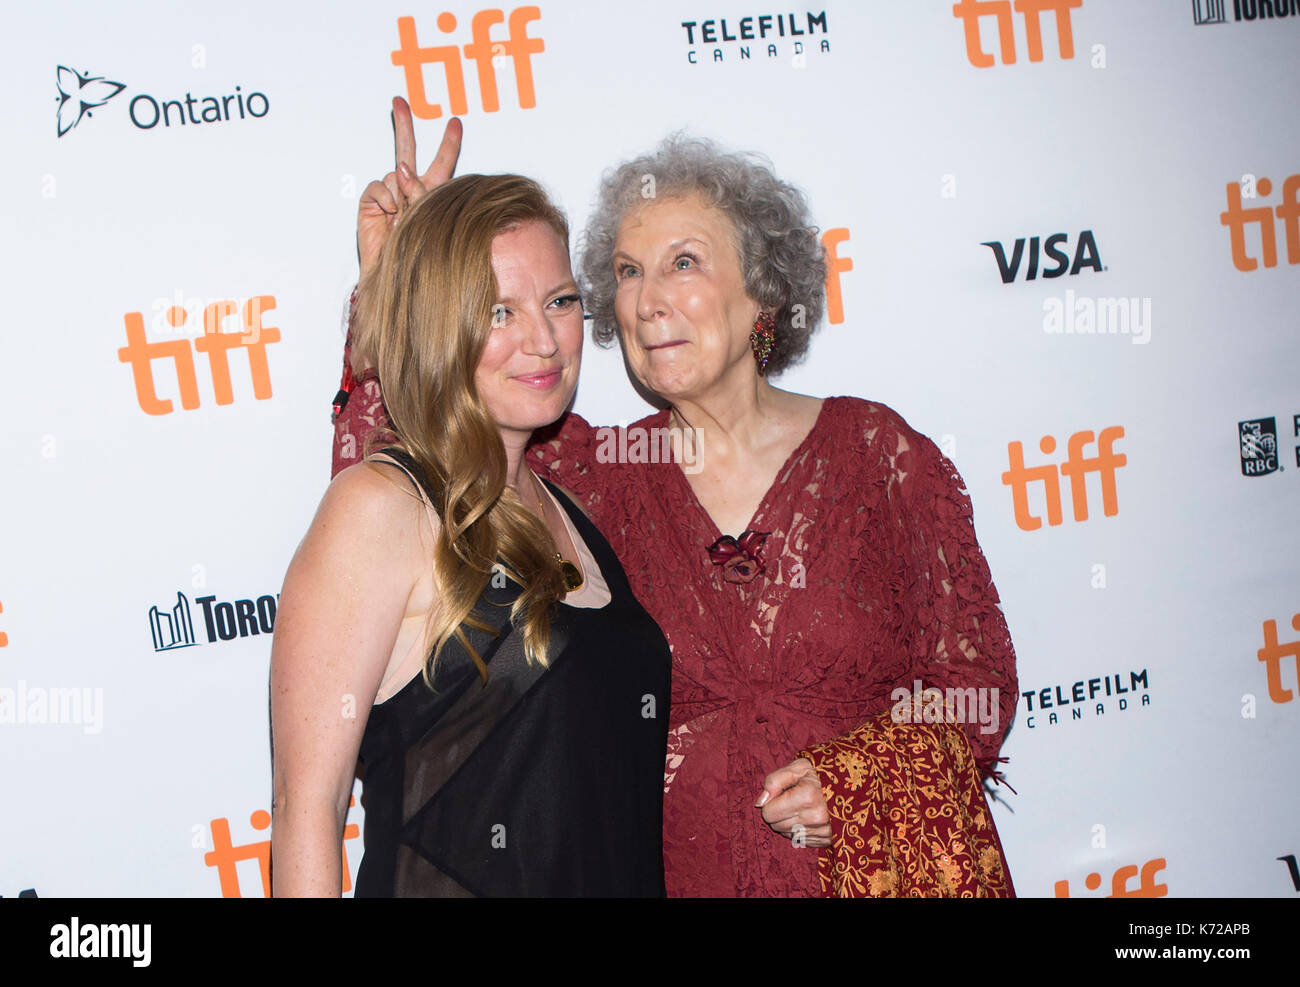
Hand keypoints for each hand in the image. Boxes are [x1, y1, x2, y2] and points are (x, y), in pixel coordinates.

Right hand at [357, 96, 462, 276]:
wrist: (396, 276)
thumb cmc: (422, 254)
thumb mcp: (432, 220)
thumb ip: (422, 193)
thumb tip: (402, 169)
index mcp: (432, 194)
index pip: (442, 164)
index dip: (448, 144)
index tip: (455, 121)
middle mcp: (409, 190)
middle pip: (407, 151)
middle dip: (403, 125)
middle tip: (399, 100)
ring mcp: (389, 195)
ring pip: (395, 171)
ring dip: (403, 189)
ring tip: (405, 212)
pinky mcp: (372, 202)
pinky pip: (379, 186)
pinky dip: (386, 196)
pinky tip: (391, 211)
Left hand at [756, 757, 830, 848]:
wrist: (851, 785)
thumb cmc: (820, 773)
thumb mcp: (797, 768)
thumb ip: (774, 781)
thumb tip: (760, 803)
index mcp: (807, 796)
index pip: (768, 812)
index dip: (771, 802)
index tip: (783, 793)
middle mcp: (816, 817)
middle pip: (776, 826)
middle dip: (779, 812)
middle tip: (793, 799)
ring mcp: (824, 831)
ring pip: (787, 834)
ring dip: (790, 822)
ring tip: (803, 808)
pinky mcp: (828, 840)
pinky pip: (801, 840)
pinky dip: (801, 830)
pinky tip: (810, 818)